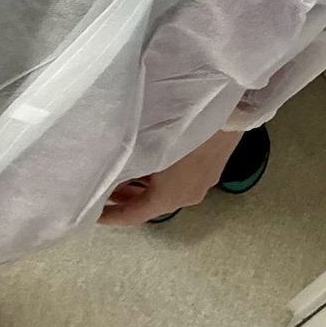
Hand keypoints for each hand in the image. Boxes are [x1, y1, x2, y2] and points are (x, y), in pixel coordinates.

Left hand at [98, 127, 243, 224]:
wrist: (231, 110)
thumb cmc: (184, 126)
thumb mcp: (149, 144)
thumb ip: (129, 161)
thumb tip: (110, 169)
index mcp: (169, 196)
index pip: (135, 215)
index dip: (113, 216)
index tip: (94, 215)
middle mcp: (187, 196)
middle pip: (152, 205)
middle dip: (127, 200)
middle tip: (104, 192)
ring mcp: (203, 183)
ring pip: (167, 192)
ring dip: (144, 187)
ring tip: (124, 174)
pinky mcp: (212, 168)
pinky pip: (180, 181)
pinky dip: (161, 178)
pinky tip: (153, 161)